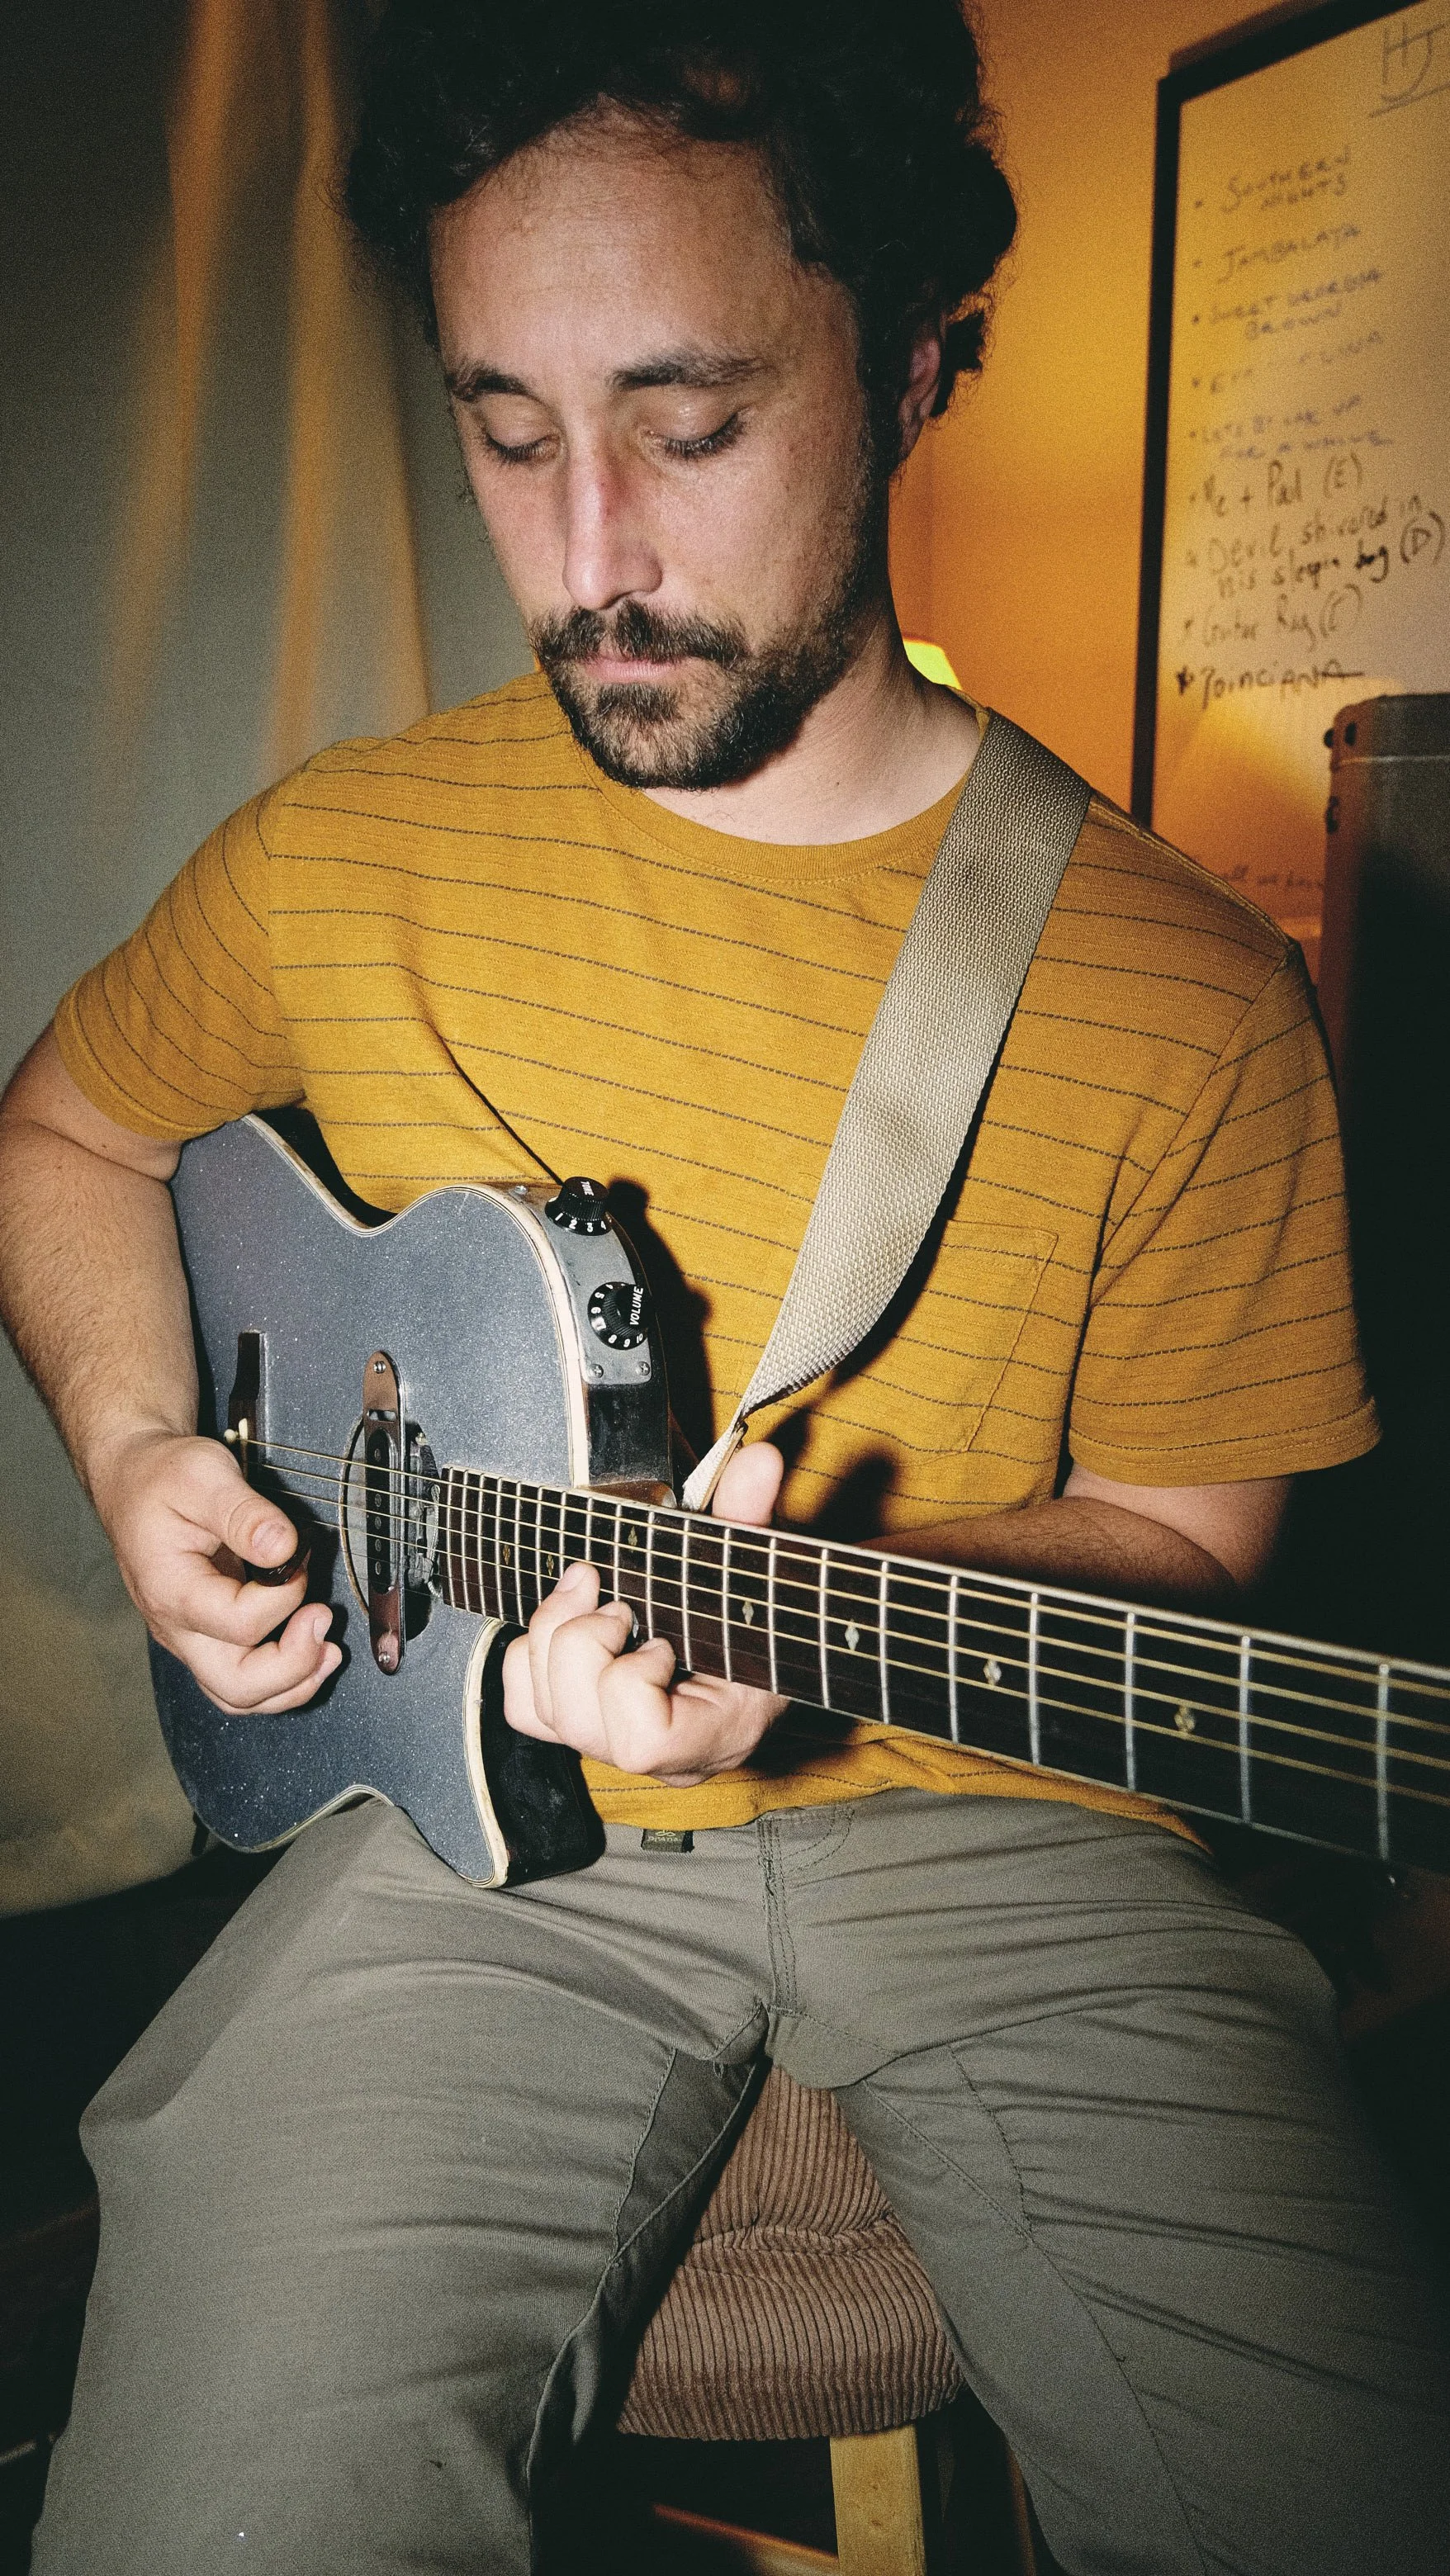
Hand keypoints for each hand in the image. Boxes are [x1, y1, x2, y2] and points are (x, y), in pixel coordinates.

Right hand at [94, 1427, 340, 1713]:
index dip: (284, 1599)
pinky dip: (280, 1678)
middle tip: (323, 1620)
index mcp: (172, 1589)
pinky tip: (310, 1651)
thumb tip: (283, 1546)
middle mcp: (177, 1626)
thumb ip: (244, 1512)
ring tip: (327, 1651)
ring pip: (238, 1695)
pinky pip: (240, 1679)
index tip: (299, 1562)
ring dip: (290, 1684)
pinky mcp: (204, 1635)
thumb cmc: (161, 1478)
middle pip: (236, 1686)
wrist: (132, 1481)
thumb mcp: (203, 1475)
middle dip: (293, 1666)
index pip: (239, 1625)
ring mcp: (189, 1637)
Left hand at [502, 1442, 787, 1784]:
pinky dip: (531, 1653)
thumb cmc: (760, 1613)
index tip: (660, 1638)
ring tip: (594, 1597)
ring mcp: (616, 1742)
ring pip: (542, 1709)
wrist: (761, 1640)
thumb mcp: (760, 1567)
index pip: (642, 1743)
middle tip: (617, 1603)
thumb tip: (760, 1459)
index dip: (631, 1681)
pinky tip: (571, 1618)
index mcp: (716, 1731)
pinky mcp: (579, 1723)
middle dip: (582, 1643)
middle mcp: (662, 1756)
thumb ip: (752, 1517)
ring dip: (555, 1637)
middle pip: (577, 1722)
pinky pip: (523, 1703)